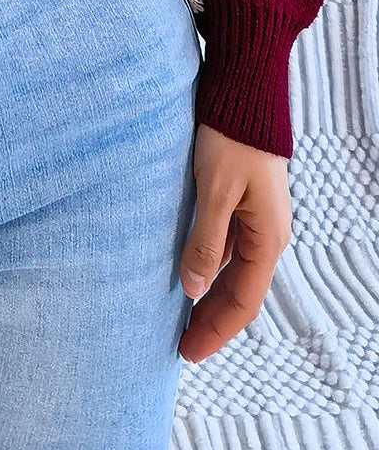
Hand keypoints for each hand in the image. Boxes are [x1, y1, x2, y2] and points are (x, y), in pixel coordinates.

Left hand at [178, 122, 291, 362]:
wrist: (244, 97)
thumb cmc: (231, 140)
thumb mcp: (215, 193)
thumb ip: (205, 242)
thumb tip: (192, 289)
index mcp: (267, 238)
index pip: (242, 301)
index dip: (216, 329)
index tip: (188, 352)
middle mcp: (266, 234)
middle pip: (239, 291)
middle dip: (212, 320)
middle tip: (181, 346)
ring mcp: (255, 219)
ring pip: (232, 271)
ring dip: (209, 295)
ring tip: (181, 318)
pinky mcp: (241, 203)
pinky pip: (227, 248)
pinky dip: (208, 267)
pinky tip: (188, 273)